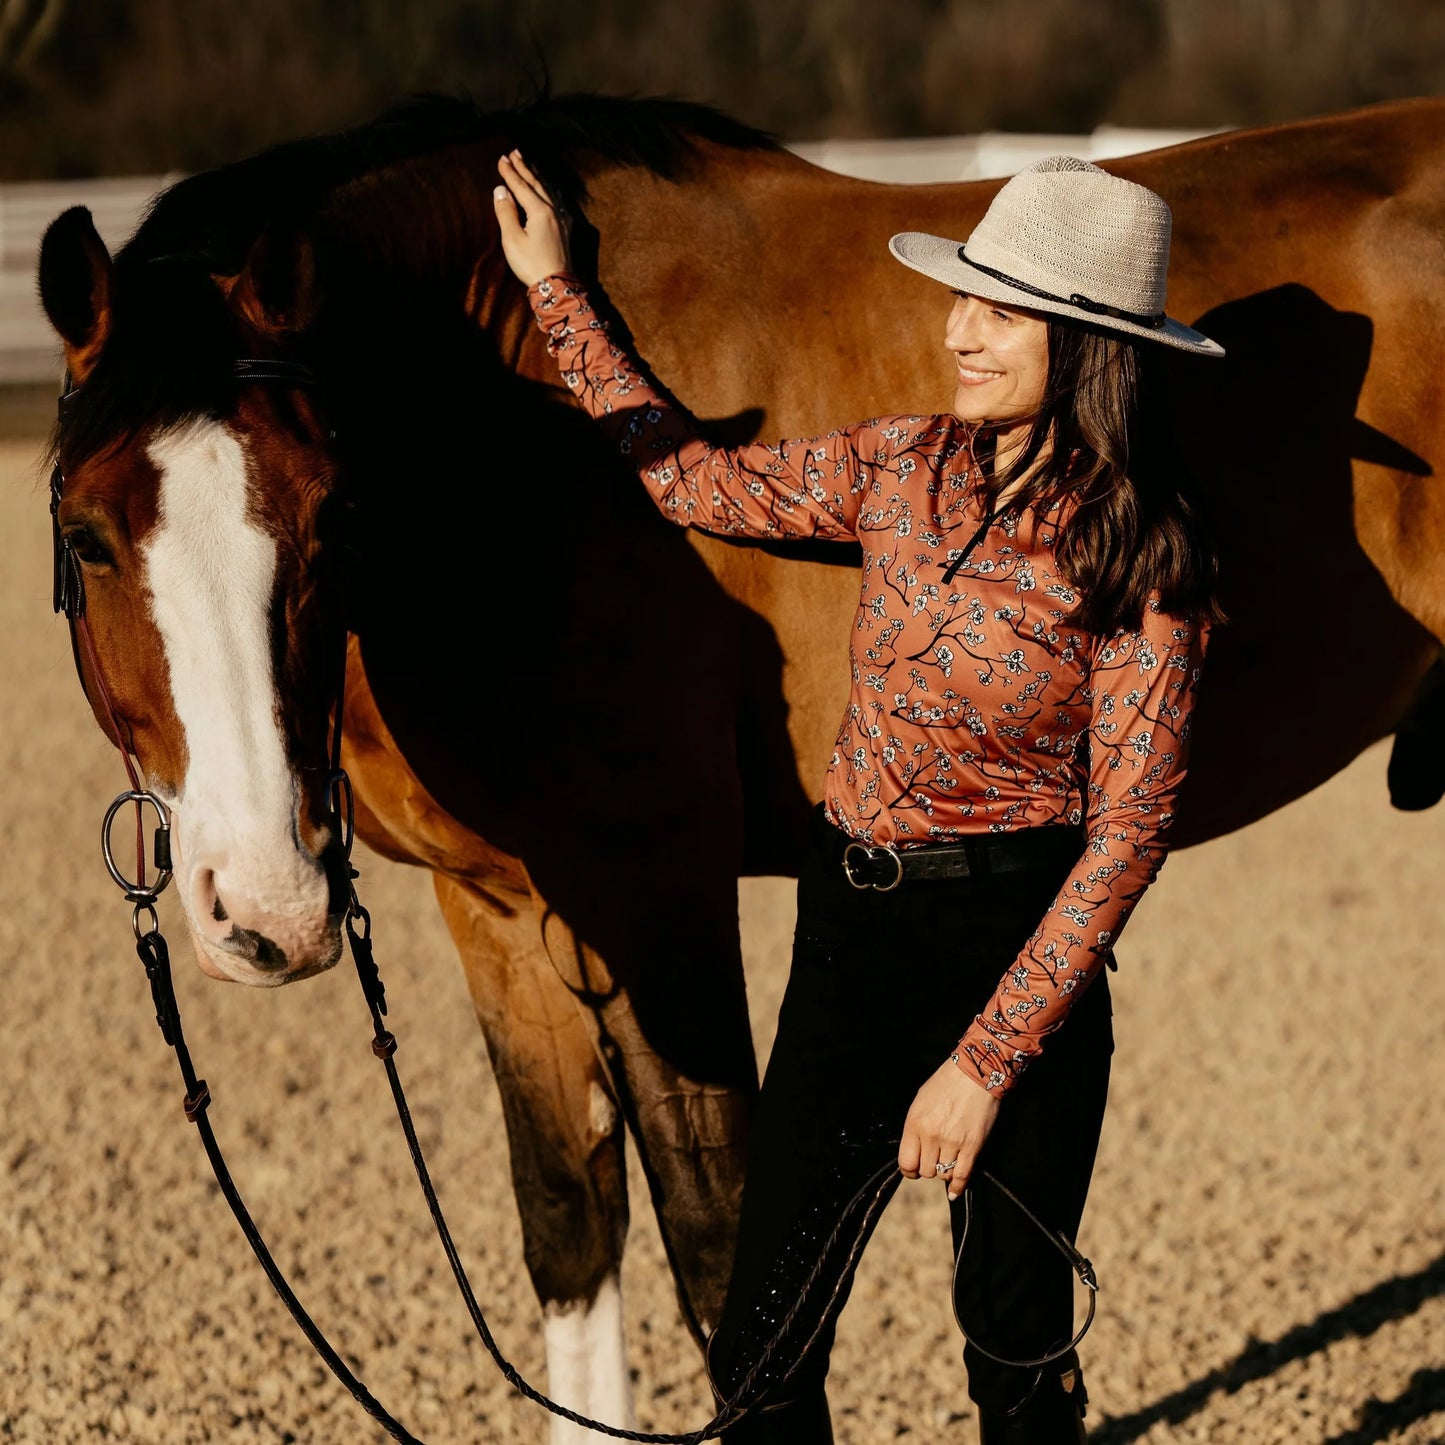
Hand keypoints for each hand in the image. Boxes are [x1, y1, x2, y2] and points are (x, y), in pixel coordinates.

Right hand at [493, 149, 572, 285]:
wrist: (557, 286)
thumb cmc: (531, 264)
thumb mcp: (512, 239)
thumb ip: (506, 212)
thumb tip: (501, 190)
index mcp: (540, 211)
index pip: (521, 186)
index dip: (510, 172)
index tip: (502, 159)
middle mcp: (554, 211)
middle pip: (537, 184)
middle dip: (525, 168)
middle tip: (515, 152)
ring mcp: (562, 220)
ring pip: (549, 191)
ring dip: (538, 176)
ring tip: (530, 165)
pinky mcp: (566, 231)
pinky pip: (559, 203)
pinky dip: (551, 191)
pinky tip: (551, 191)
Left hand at [898, 1059, 1000, 1200]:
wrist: (974, 1073)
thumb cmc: (946, 1083)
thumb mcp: (920, 1101)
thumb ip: (914, 1127)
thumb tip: (913, 1149)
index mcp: (915, 1123)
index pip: (906, 1162)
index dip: (909, 1170)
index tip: (914, 1169)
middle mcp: (931, 1135)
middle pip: (925, 1171)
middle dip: (928, 1168)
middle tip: (934, 1160)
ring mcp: (952, 1142)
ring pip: (943, 1174)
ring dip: (944, 1171)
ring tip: (948, 1161)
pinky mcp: (972, 1146)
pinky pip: (962, 1175)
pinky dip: (958, 1186)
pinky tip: (955, 1191)